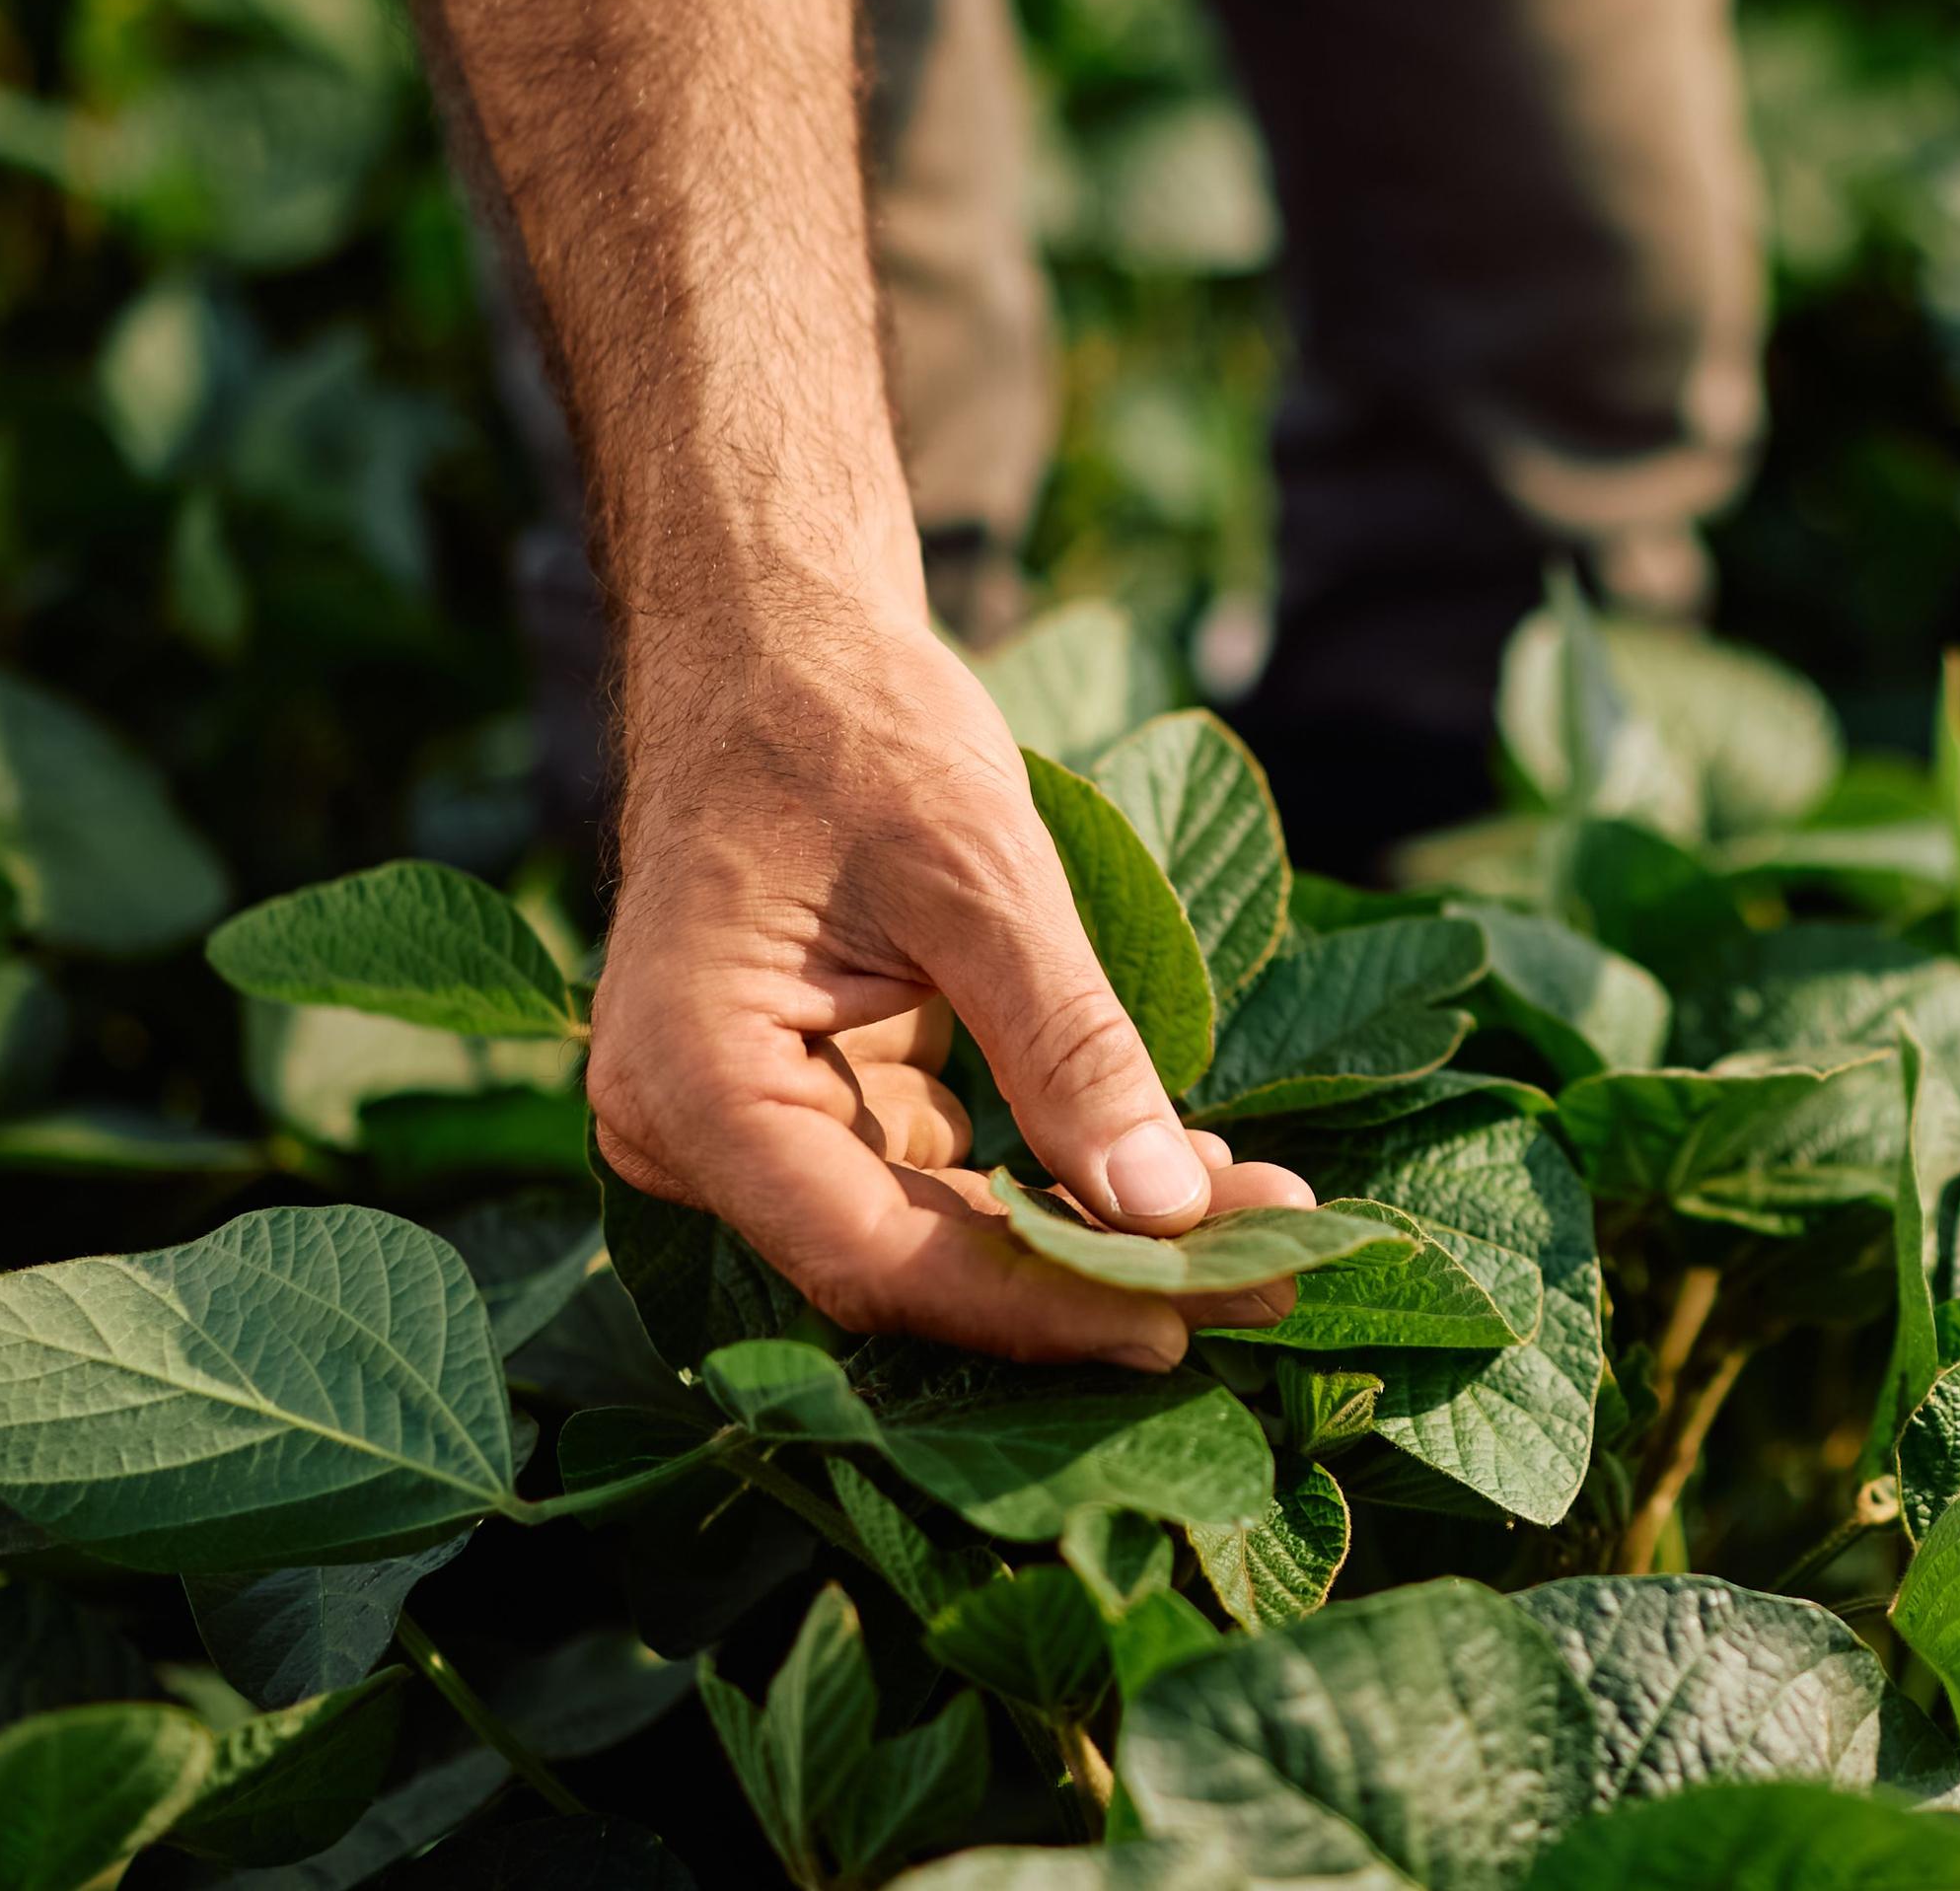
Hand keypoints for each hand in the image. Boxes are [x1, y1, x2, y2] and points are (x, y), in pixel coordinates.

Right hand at [586, 606, 1310, 1365]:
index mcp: (692, 1082)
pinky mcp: (810, 1104)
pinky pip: (933, 1184)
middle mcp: (687, 1137)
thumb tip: (1173, 1208)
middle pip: (909, 1267)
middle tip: (1272, 1285)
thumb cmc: (853, 726)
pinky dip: (1049, 1185)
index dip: (1041, 1304)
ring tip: (1255, 1235)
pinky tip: (1174, 1179)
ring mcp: (744, 1128)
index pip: (879, 1260)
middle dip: (1092, 1280)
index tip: (1191, 1318)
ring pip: (931, 1237)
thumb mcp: (981, 871)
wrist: (775, 641)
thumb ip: (1069, 1046)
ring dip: (1087, 1241)